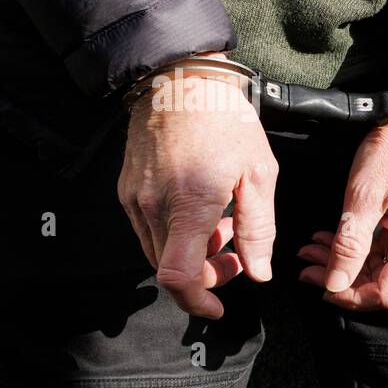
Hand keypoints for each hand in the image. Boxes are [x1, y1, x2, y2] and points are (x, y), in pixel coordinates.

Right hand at [117, 54, 278, 319]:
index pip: (178, 276)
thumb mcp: (259, 174)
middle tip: (239, 256)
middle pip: (172, 269)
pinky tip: (205, 213)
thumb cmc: (226, 121)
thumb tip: (259, 273)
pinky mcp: (127, 190)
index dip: (197, 300)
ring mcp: (134, 199)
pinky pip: (150, 230)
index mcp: (189, 206)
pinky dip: (178, 235)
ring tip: (227, 228)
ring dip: (195, 254)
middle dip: (208, 274)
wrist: (180, 79)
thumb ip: (259, 229)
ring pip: (161, 252)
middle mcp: (153, 207)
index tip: (217, 307)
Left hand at [296, 79, 387, 310]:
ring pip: (377, 267)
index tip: (322, 286)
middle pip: (382, 283)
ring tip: (309, 251)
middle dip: (342, 280)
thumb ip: (350, 244)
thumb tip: (335, 284)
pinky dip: (352, 248)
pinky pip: (380, 249)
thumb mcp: (365, 196)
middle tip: (305, 267)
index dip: (354, 296)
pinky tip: (327, 239)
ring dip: (342, 264)